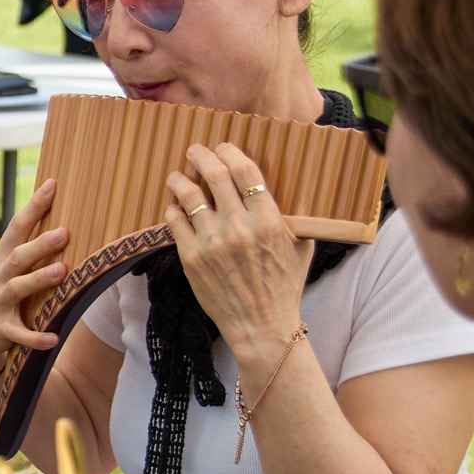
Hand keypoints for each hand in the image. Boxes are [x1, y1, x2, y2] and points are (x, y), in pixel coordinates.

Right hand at [0, 176, 70, 372]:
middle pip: (19, 257)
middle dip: (40, 244)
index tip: (52, 185)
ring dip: (39, 279)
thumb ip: (21, 249)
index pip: (16, 227)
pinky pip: (20, 334)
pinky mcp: (1, 329)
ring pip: (19, 289)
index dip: (34, 207)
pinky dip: (35, 337)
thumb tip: (52, 223)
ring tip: (61, 270)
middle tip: (64, 232)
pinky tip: (53, 338)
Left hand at [162, 142, 307, 351]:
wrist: (261, 326)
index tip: (223, 147)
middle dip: (202, 157)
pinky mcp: (191, 258)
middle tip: (195, 151)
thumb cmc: (284, 287)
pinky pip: (175, 222)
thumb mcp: (300, 247)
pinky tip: (174, 205)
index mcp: (268, 220)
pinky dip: (173, 209)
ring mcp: (212, 242)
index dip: (231, 153)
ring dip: (180, 180)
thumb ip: (292, 217)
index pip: (245, 172)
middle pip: (215, 176)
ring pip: (189, 197)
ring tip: (177, 175)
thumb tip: (281, 192)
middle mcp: (239, 227)